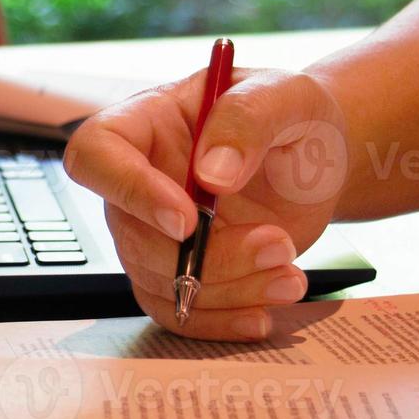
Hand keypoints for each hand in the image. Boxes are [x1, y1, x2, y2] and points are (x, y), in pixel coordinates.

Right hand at [65, 69, 348, 340]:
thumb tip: (211, 173)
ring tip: (290, 275)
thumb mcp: (286, 97)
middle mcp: (141, 179)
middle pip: (132, 235)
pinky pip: (179, 310)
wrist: (322, 161)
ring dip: (226, 291)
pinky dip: (220, 321)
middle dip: (208, 256)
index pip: (97, 155)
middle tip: (277, 245)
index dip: (128, 192)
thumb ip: (247, 120)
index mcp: (148, 123)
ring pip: (159, 281)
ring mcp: (156, 231)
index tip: (187, 220)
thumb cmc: (296, 116)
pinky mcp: (183, 270)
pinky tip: (263, 312)